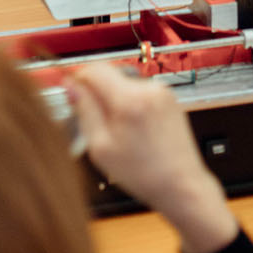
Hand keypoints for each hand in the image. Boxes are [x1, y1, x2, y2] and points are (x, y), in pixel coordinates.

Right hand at [70, 63, 238, 252]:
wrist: (180, 184)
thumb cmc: (143, 173)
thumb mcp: (101, 147)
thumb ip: (84, 111)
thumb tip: (71, 86)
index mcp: (129, 99)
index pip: (95, 68)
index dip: (79, 79)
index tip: (72, 93)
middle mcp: (148, 88)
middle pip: (111, 75)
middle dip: (97, 94)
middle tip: (93, 123)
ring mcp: (162, 91)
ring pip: (124, 85)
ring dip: (115, 101)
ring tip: (119, 134)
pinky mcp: (169, 98)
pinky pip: (140, 93)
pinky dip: (131, 106)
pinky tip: (135, 132)